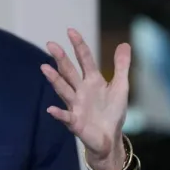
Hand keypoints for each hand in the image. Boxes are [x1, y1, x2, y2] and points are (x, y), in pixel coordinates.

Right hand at [40, 29, 131, 169]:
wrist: (110, 138)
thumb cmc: (112, 112)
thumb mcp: (121, 87)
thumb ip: (121, 66)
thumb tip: (124, 44)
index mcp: (92, 80)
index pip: (85, 59)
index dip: (79, 45)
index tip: (70, 31)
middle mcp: (81, 90)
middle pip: (69, 72)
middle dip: (61, 58)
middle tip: (51, 44)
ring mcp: (76, 106)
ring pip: (64, 90)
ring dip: (55, 80)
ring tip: (44, 68)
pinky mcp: (76, 123)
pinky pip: (66, 117)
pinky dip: (59, 114)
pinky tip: (51, 110)